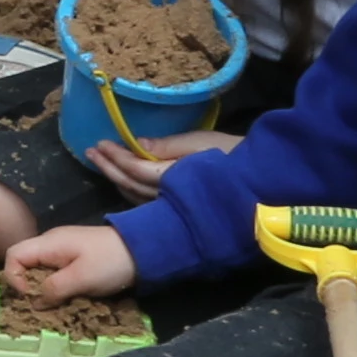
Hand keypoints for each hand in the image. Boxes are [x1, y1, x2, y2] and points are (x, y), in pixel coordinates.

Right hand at [2, 220, 137, 303]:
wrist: (145, 250)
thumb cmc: (111, 262)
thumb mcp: (81, 278)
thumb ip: (53, 289)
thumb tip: (34, 302)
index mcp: (48, 244)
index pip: (13, 256)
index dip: (14, 278)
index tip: (30, 298)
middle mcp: (50, 244)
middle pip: (24, 265)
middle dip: (29, 287)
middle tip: (43, 306)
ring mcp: (63, 251)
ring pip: (40, 272)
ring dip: (44, 290)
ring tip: (57, 305)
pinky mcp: (75, 260)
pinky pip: (55, 274)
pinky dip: (57, 288)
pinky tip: (69, 298)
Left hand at [85, 125, 231, 199]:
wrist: (265, 184)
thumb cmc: (236, 158)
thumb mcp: (204, 144)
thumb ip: (170, 146)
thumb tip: (138, 143)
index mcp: (176, 179)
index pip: (136, 170)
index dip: (116, 158)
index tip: (99, 144)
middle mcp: (170, 199)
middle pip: (131, 186)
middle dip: (109, 169)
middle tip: (91, 152)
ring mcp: (174, 210)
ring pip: (136, 198)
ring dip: (117, 180)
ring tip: (102, 163)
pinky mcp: (180, 213)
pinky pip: (147, 204)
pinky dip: (132, 192)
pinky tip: (124, 181)